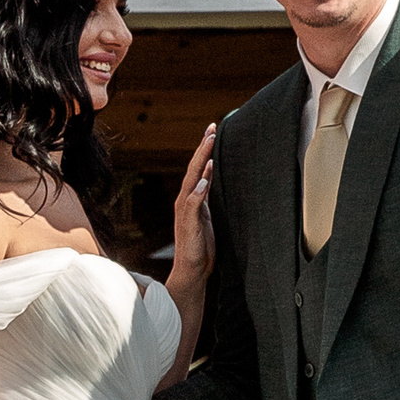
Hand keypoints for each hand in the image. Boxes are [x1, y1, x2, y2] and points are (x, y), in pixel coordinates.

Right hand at [169, 125, 215, 285]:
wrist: (192, 271)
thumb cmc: (202, 247)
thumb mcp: (209, 218)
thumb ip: (209, 199)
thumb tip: (213, 180)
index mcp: (192, 198)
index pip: (198, 168)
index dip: (205, 149)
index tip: (213, 130)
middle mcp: (186, 200)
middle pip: (194, 168)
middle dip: (203, 148)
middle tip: (212, 128)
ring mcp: (185, 212)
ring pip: (192, 181)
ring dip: (201, 163)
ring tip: (209, 145)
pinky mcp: (188, 224)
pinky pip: (192, 204)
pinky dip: (198, 191)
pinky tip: (205, 180)